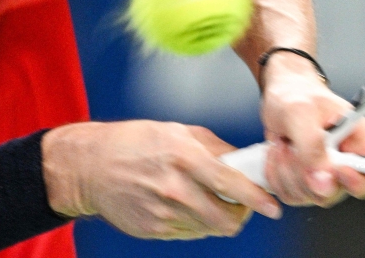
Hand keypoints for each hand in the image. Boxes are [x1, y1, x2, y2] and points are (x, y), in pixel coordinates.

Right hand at [42, 121, 281, 239]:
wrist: (90, 166)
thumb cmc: (135, 142)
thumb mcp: (177, 131)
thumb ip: (215, 148)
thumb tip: (244, 162)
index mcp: (182, 156)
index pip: (230, 183)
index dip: (256, 198)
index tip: (273, 207)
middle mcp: (174, 187)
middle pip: (225, 218)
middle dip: (241, 214)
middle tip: (241, 204)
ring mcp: (162, 212)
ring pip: (209, 228)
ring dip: (218, 218)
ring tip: (207, 200)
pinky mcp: (153, 230)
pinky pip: (188, 233)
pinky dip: (195, 223)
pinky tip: (183, 205)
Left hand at [260, 52, 364, 206]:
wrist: (279, 94)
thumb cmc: (297, 95)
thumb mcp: (302, 112)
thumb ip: (313, 146)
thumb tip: (322, 181)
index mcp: (361, 140)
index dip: (363, 182)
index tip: (337, 169)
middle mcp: (348, 162)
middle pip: (340, 193)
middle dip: (310, 174)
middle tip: (295, 147)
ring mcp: (327, 176)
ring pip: (312, 197)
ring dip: (289, 172)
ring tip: (285, 142)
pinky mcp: (306, 183)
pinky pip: (292, 196)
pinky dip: (277, 175)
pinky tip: (278, 152)